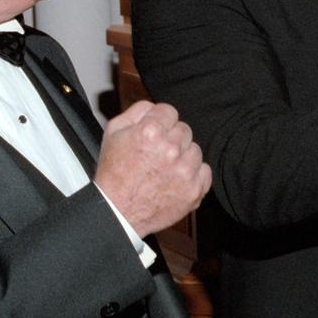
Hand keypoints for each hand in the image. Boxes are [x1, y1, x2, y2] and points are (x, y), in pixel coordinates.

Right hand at [95, 100, 211, 237]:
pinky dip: (193, 174)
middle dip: (171, 138)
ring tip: (164, 168)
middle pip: (183, 129)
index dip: (160, 121)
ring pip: (195, 150)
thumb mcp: (113, 132)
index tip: (155, 132)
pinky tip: (175, 179)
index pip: (169, 111)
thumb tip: (154, 106)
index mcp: (150, 132)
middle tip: (156, 153)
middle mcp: (171, 149)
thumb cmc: (114, 173)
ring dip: (183, 156)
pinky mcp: (194, 190)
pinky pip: (204, 171)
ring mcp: (185, 171)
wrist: (118, 211)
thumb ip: (136, 111)